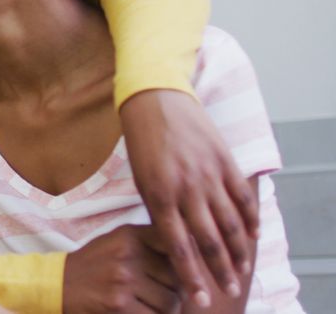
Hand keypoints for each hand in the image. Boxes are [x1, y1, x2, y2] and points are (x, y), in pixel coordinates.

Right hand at [63, 224, 179, 312]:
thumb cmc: (94, 265)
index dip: (187, 264)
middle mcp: (128, 253)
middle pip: (177, 279)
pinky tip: (140, 313)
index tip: (188, 275)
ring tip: (152, 308)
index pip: (176, 246)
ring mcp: (123, 279)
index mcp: (130, 234)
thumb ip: (150, 242)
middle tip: (164, 297)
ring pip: (170, 302)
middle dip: (176, 293)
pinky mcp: (118, 305)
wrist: (56, 285)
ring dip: (167, 311)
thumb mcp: (117, 241)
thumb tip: (193, 251)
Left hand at [120, 90, 257, 306]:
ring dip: (239, 251)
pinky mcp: (225, 161)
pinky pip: (243, 197)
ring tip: (242, 270)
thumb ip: (161, 211)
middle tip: (228, 291)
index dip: (190, 276)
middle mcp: (186, 188)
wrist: (156, 101)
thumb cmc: (143, 145)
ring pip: (230, 223)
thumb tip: (178, 244)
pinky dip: (251, 219)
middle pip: (209, 240)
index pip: (178, 247)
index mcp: (158, 196)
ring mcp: (209, 175)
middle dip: (220, 271)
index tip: (199, 298)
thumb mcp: (142, 180)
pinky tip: (254, 236)